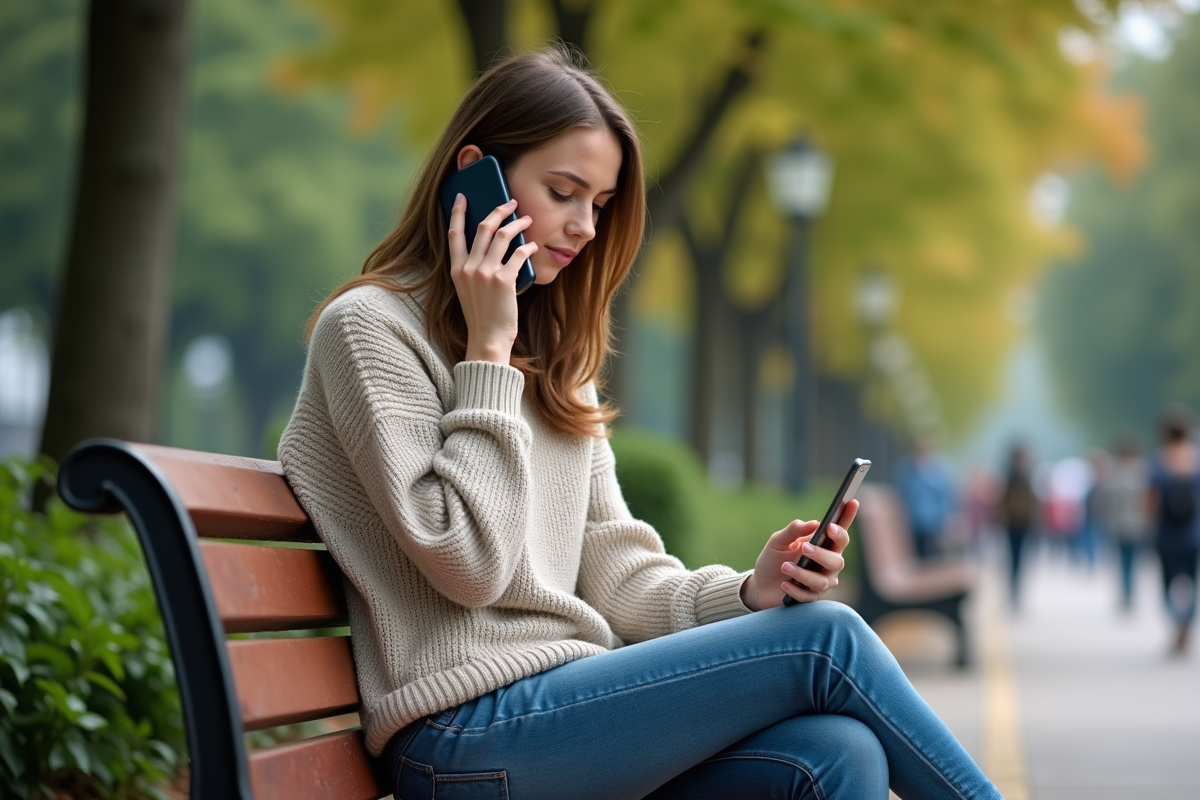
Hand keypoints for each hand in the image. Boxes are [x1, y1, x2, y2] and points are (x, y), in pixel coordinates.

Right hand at [447, 195, 538, 363]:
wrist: (487, 338)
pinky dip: (527, 247)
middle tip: (511, 203)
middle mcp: (469, 267)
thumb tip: (491, 245)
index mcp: (456, 269)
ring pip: (502, 235)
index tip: (463, 197)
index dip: (458, 212)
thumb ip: (473, 268)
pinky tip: (533, 247)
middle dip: (499, 210)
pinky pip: (518, 254)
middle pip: (483, 227)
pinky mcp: (503, 280)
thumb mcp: (468, 289)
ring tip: (527, 220)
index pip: (454, 233)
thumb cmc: (481, 315)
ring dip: (517, 224)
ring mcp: (485, 273)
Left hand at [740, 500, 857, 610]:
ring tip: (784, 566)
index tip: (851, 502)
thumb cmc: (773, 559)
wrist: (761, 585)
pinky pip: (808, 596)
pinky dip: (795, 589)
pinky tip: (784, 584)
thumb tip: (814, 523)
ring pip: (823, 581)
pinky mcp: (811, 598)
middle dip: (822, 554)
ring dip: (803, 573)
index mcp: (823, 545)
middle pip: (837, 560)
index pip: (839, 532)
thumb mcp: (778, 541)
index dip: (848, 517)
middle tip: (804, 547)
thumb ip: (793, 531)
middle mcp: (828, 565)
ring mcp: (821, 582)